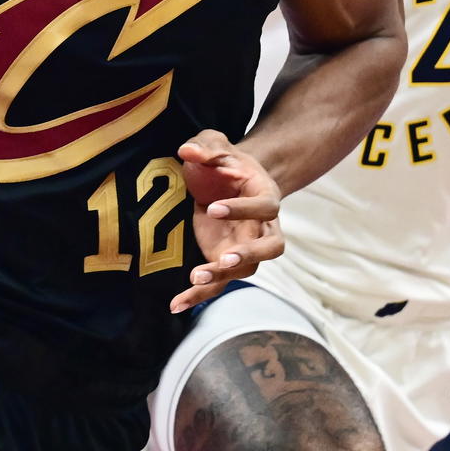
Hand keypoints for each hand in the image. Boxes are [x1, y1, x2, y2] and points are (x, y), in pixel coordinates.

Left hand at [170, 129, 282, 313]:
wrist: (226, 179)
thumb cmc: (224, 162)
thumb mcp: (215, 145)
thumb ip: (205, 147)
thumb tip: (186, 151)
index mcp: (266, 195)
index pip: (265, 207)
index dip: (243, 210)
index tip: (212, 209)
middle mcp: (263, 227)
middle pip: (272, 248)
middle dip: (249, 254)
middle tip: (225, 258)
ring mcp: (246, 248)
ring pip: (244, 271)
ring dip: (221, 277)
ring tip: (195, 277)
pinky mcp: (225, 261)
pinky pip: (217, 284)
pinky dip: (198, 295)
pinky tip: (176, 305)